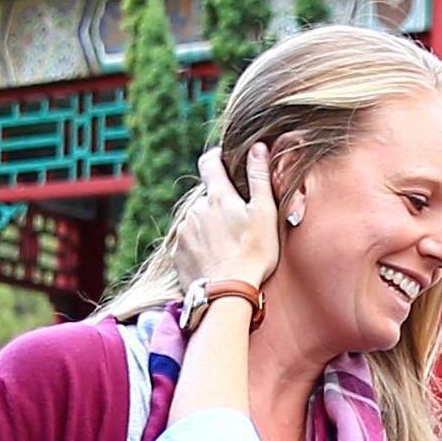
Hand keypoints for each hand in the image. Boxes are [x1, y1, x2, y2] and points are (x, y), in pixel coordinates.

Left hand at [164, 143, 281, 307]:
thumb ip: (259, 177)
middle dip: (218, 204)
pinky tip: (214, 259)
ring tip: (227, 246)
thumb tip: (258, 147)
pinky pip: (188, 242)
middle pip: (205, 197)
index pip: (209, 163)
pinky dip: (199, 246)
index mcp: (217, 196)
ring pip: (196, 220)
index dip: (217, 157)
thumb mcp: (264, 213)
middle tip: (237, 223)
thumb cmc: (252, 254)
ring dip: (208, 226)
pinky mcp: (177, 253)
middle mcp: (195, 209)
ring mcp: (184, 231)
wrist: (226, 293)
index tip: (224, 160)